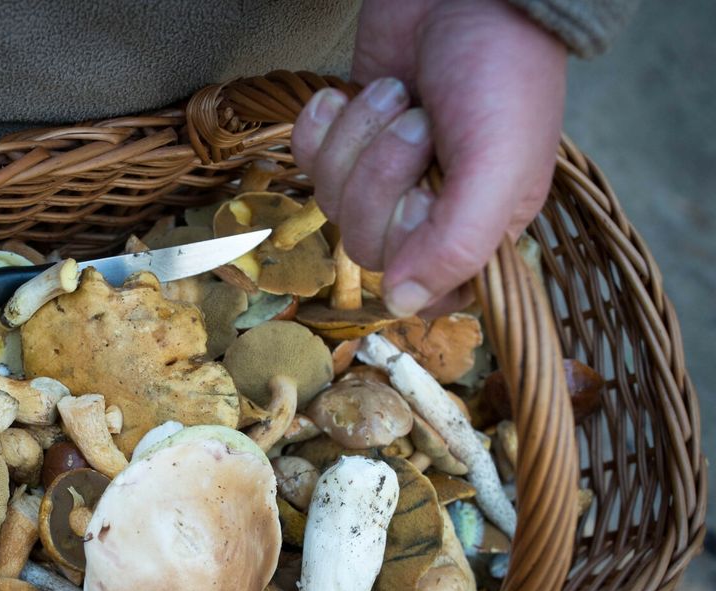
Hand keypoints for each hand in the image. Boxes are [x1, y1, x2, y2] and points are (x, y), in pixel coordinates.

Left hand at [290, 0, 566, 315]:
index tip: (430, 195)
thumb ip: (458, 243)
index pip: (422, 289)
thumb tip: (404, 304)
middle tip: (420, 123)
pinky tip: (350, 94)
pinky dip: (323, 124)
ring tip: (402, 96)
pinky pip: (308, 162)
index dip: (409, 245)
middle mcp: (431, 214)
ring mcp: (385, 177)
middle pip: (366, 244)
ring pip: (333, 202)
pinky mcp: (348, 140)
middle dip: (382, 173)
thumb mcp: (498, 163)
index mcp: (481, 231)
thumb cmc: (500, 68)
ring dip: (359, 138)